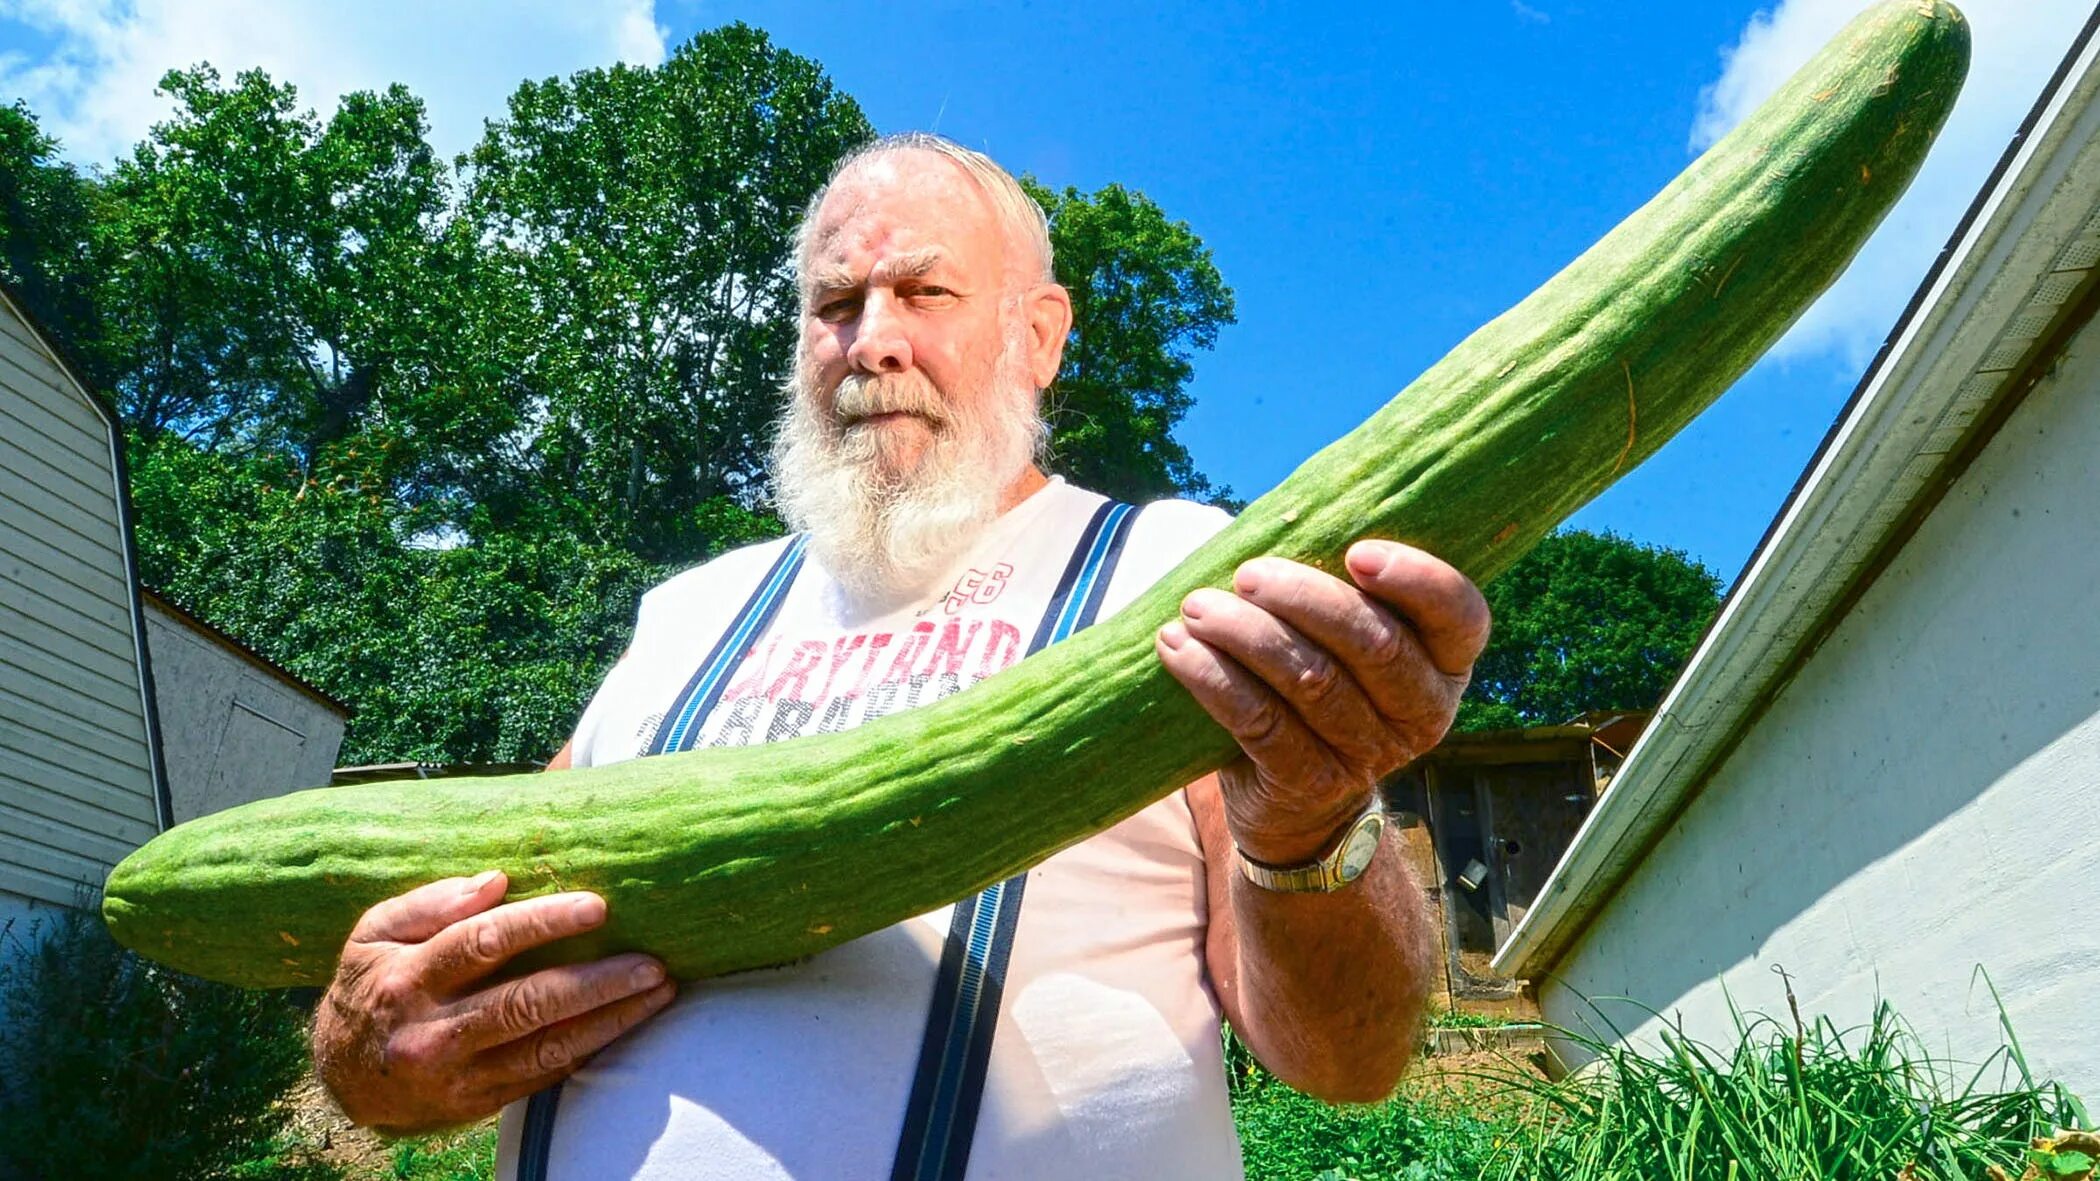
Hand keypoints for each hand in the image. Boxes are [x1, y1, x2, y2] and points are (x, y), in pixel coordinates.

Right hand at [312, 871, 676, 1131]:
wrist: (342, 1078)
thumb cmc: (371, 986)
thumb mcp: (374, 934)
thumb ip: (431, 903)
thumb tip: (496, 880)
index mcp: (409, 978)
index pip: (484, 943)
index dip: (543, 923)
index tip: (596, 906)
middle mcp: (434, 1031)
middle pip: (527, 1003)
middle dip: (597, 982)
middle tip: (651, 962)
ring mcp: (459, 1073)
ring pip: (546, 1046)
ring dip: (611, 1020)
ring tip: (659, 992)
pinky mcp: (479, 1101)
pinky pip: (545, 1075)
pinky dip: (591, 1049)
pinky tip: (628, 1023)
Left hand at [1156, 540, 1489, 863]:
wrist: (1295, 797)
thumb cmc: (1319, 677)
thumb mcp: (1346, 636)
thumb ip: (1340, 583)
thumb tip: (1287, 509)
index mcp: (1446, 661)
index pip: (1460, 614)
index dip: (1417, 580)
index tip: (1358, 552)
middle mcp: (1423, 711)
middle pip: (1376, 645)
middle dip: (1305, 599)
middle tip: (1248, 573)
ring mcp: (1370, 753)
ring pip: (1311, 682)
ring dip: (1246, 635)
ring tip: (1197, 606)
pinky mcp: (1311, 782)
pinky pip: (1261, 724)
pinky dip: (1214, 680)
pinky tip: (1178, 648)